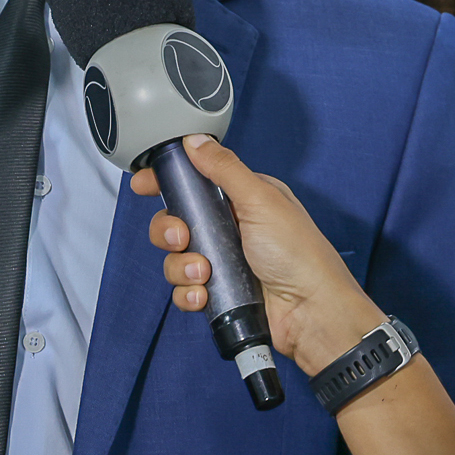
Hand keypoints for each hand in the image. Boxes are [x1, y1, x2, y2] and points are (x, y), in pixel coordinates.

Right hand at [134, 134, 382, 376]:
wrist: (311, 313)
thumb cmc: (299, 254)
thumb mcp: (261, 200)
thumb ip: (224, 169)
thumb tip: (195, 141)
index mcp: (244, 198)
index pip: (196, 182)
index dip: (167, 182)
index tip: (143, 184)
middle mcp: (231, 227)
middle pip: (177, 220)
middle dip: (170, 230)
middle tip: (182, 237)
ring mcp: (224, 261)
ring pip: (176, 257)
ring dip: (182, 265)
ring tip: (204, 273)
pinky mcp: (219, 292)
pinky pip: (185, 289)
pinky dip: (188, 293)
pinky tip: (204, 295)